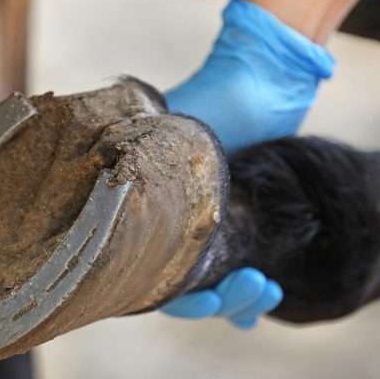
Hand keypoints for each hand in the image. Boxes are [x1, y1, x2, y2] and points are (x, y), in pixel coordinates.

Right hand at [160, 0, 332, 327]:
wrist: (262, 76)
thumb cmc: (215, 98)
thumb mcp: (174, 136)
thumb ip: (144, 171)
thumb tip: (109, 221)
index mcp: (149, 206)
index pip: (150, 273)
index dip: (175, 297)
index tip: (205, 300)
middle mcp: (173, 222)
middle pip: (186, 286)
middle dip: (219, 298)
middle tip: (252, 285)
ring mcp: (209, 225)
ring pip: (216, 284)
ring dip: (242, 297)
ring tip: (270, 288)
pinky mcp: (244, 222)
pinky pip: (241, 270)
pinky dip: (252, 294)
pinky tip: (268, 303)